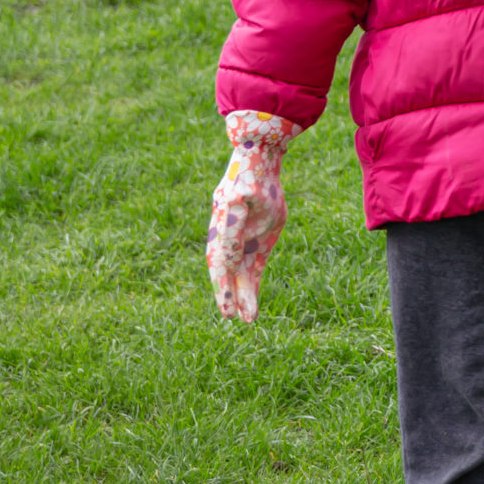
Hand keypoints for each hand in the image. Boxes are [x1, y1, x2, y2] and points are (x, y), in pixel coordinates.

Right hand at [207, 110, 299, 323]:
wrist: (259, 164)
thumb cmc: (257, 178)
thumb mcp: (253, 192)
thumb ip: (241, 210)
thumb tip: (233, 222)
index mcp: (226, 215)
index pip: (225, 248)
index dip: (226, 270)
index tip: (228, 286)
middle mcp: (226, 231)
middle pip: (224, 267)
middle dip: (227, 290)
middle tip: (230, 315)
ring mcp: (237, 239)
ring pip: (238, 272)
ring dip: (242, 294)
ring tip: (247, 319)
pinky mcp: (252, 243)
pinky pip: (250, 268)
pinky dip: (251, 286)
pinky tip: (252, 307)